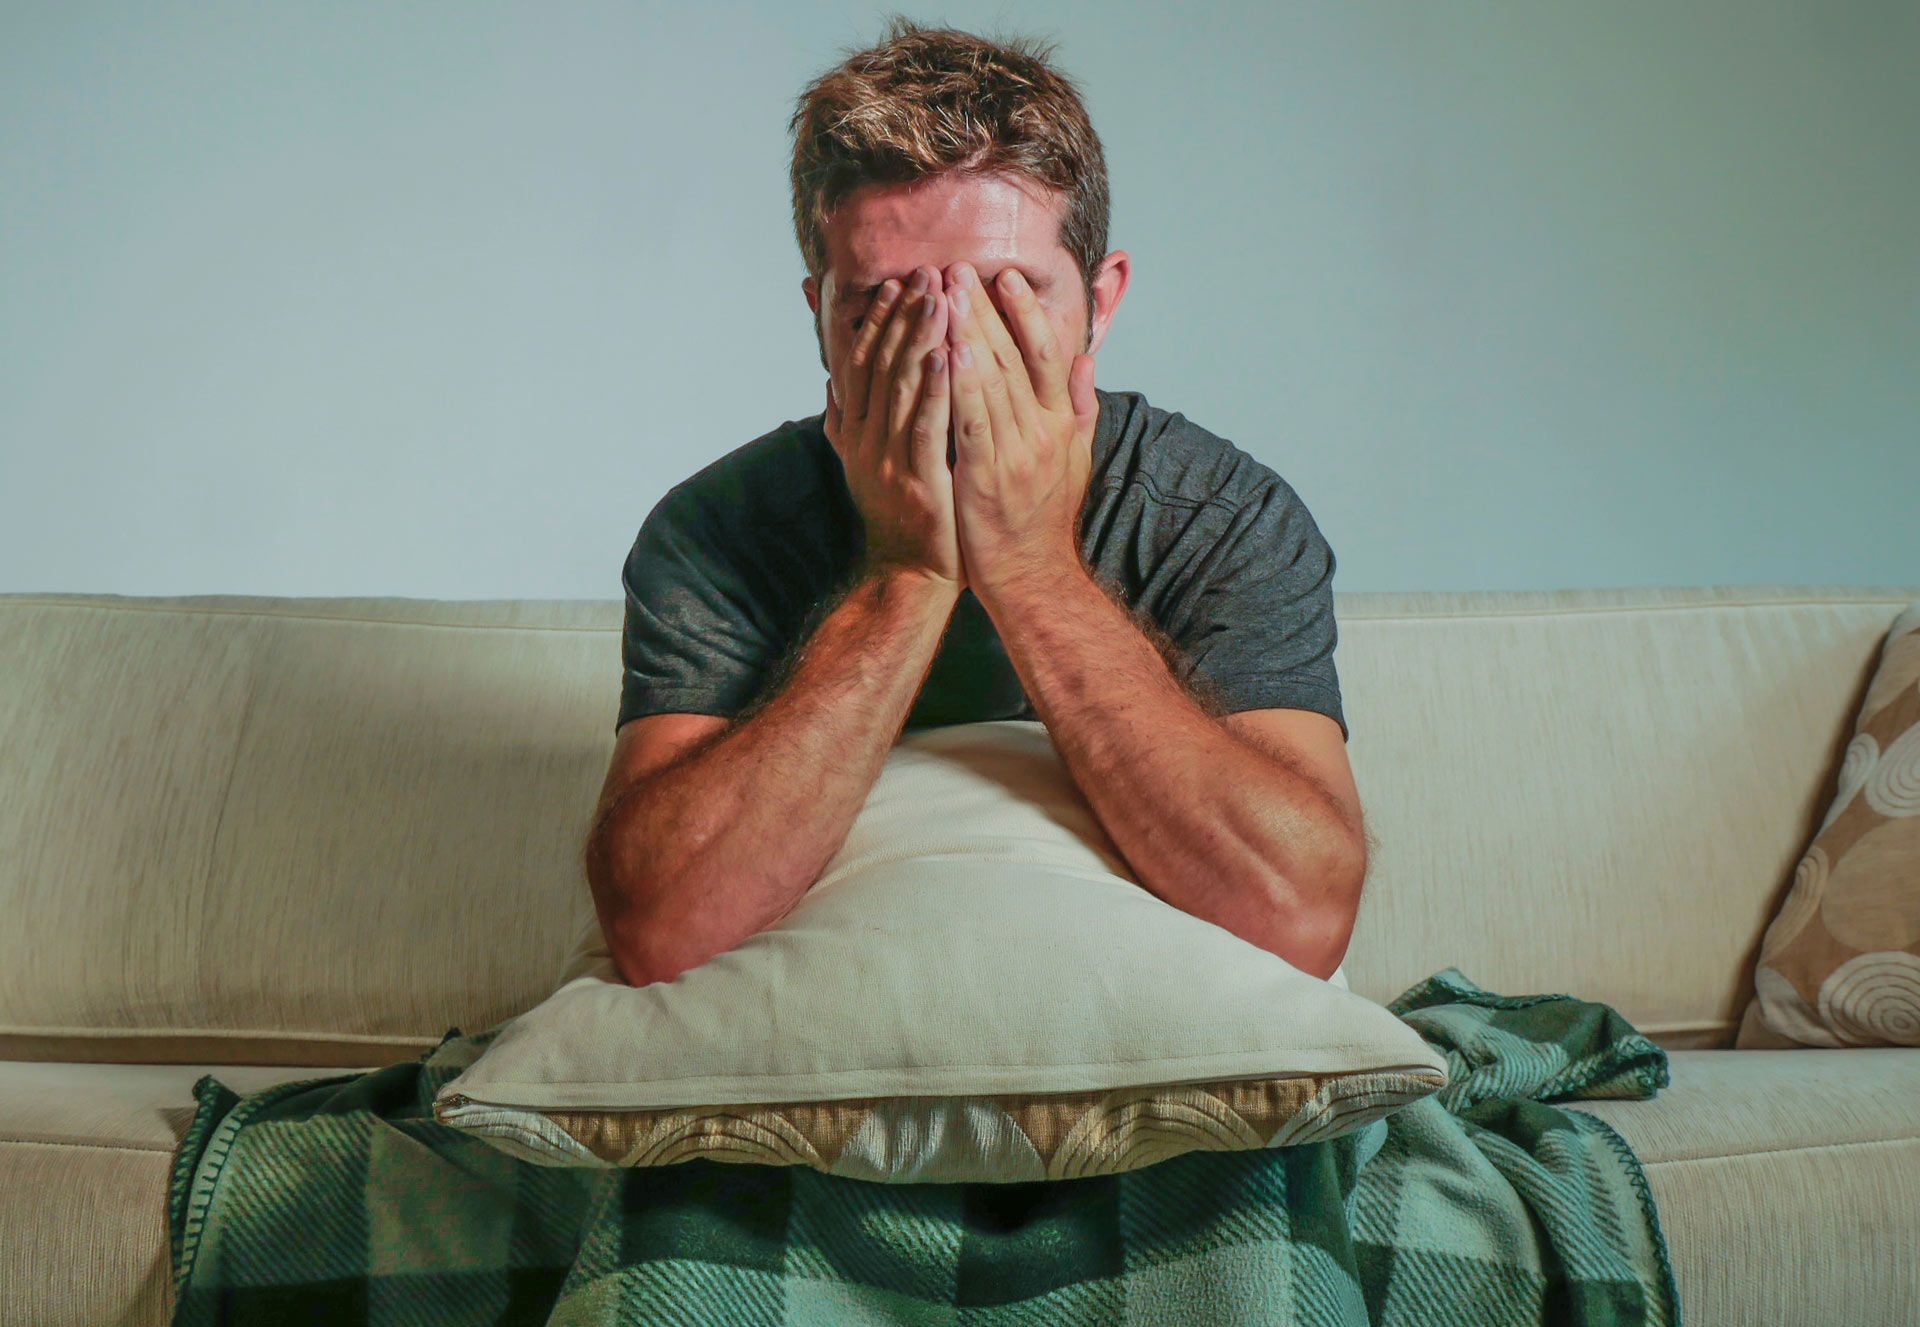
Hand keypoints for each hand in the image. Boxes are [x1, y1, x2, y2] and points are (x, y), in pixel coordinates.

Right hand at [823, 264, 962, 591]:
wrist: (908, 576)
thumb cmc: (900, 517)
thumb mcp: (864, 463)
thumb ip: (846, 420)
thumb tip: (831, 379)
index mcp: (855, 431)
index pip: (860, 364)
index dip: (875, 322)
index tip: (892, 283)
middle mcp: (865, 439)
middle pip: (881, 364)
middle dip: (903, 315)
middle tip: (924, 271)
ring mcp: (888, 459)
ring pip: (902, 386)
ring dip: (920, 336)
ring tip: (938, 295)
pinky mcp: (917, 480)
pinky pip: (926, 425)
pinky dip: (935, 387)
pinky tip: (947, 354)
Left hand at [942, 261, 1098, 600]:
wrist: (1033, 577)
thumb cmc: (1045, 518)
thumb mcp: (1075, 458)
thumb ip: (1081, 407)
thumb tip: (1086, 361)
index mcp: (1061, 423)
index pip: (1045, 355)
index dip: (1025, 313)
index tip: (1004, 277)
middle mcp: (1043, 431)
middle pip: (1012, 357)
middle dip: (983, 309)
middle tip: (957, 268)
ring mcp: (1017, 453)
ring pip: (990, 380)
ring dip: (966, 331)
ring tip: (945, 293)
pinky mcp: (986, 476)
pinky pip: (971, 421)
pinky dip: (960, 384)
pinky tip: (945, 351)